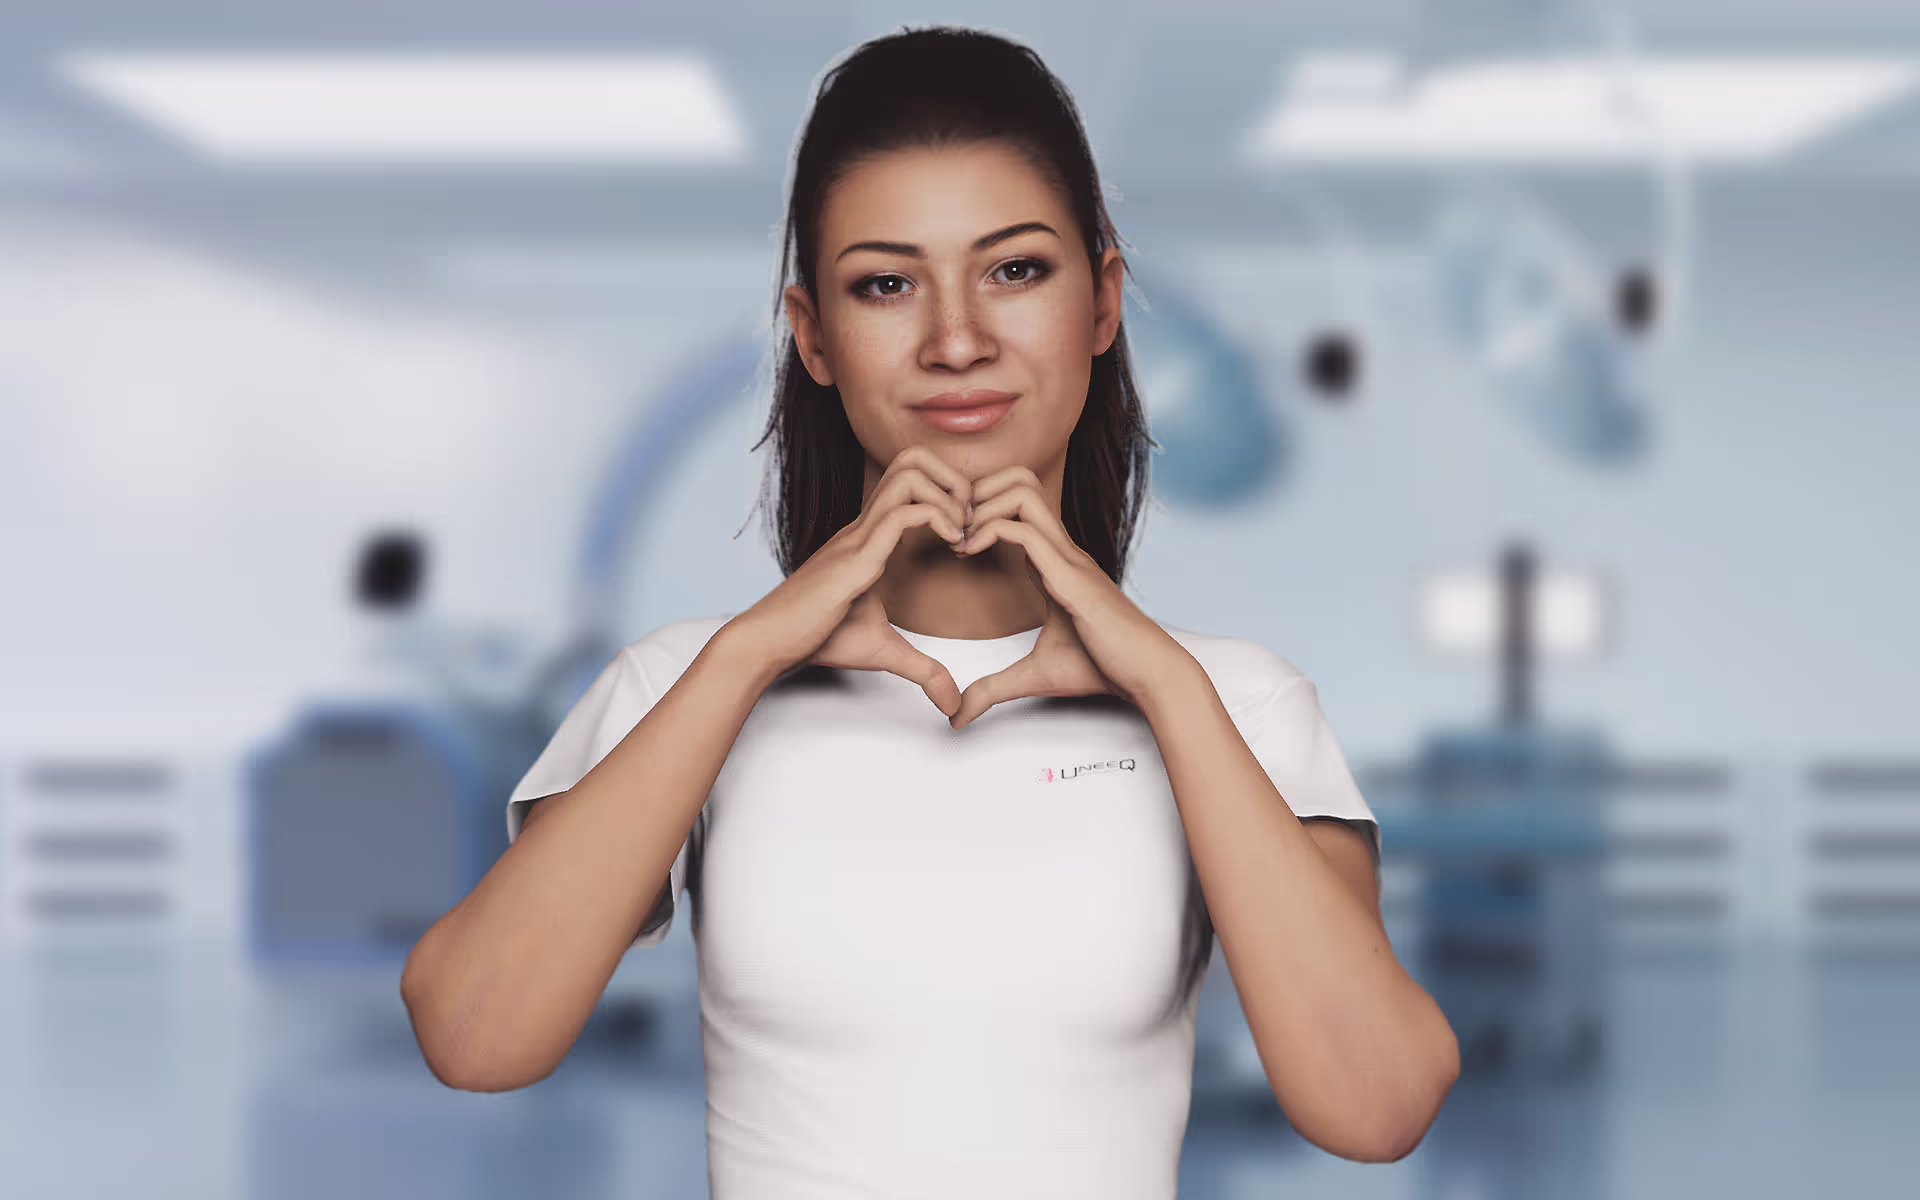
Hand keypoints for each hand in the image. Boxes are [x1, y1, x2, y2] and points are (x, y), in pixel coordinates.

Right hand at [731, 445, 974, 716]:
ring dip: (949, 493)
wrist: (770, 642)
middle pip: (912, 458)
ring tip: (964, 530)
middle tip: (973, 519)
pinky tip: (953, 545)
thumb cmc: (817, 638)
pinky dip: (939, 519)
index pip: (911, 479)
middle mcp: (866, 524)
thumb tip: (952, 703)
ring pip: (909, 474)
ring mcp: (860, 535)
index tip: (971, 531)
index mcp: (870, 535)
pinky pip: (903, 514)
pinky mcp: (857, 556)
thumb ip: (923, 671)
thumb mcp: (884, 651)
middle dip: (955, 477)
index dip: (950, 491)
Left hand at [947, 465, 1190, 729]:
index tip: (951, 541)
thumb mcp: (1034, 677)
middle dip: (976, 490)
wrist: (1147, 674)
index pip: (1017, 504)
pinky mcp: (1070, 574)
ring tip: (957, 537)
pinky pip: (1024, 531)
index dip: (979, 510)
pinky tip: (967, 552)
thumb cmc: (1103, 668)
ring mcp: (1067, 555)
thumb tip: (959, 715)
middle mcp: (1061, 548)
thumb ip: (993, 689)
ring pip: (1021, 491)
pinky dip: (988, 531)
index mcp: (1055, 561)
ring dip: (981, 505)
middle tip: (950, 526)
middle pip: (1019, 479)